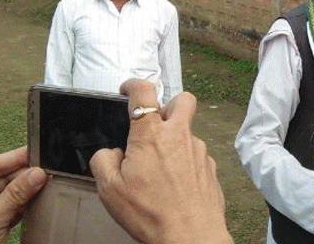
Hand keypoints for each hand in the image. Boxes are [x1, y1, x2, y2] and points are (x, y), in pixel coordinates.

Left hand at [0, 146, 47, 243]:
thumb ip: (15, 194)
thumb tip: (36, 173)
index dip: (13, 158)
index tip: (36, 152)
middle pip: (0, 178)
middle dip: (23, 174)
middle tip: (45, 170)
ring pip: (8, 193)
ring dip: (25, 190)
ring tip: (43, 183)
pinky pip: (11, 208)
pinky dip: (24, 204)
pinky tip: (35, 200)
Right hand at [90, 79, 230, 243]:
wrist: (190, 236)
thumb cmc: (152, 213)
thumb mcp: (110, 190)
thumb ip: (103, 162)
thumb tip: (109, 153)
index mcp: (151, 135)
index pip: (144, 92)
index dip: (133, 85)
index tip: (127, 90)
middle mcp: (179, 135)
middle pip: (182, 100)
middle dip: (168, 105)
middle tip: (154, 125)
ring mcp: (199, 150)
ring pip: (189, 131)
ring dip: (175, 140)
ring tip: (159, 168)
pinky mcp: (211, 167)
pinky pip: (196, 155)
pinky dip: (185, 162)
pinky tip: (175, 183)